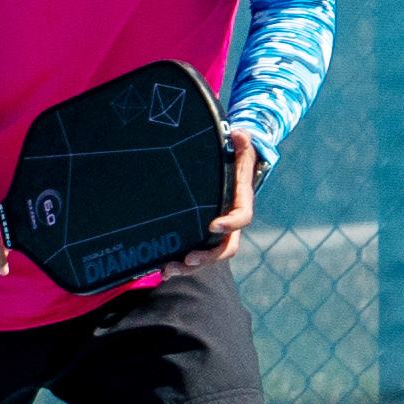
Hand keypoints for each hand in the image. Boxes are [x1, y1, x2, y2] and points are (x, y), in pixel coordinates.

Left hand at [172, 130, 260, 273]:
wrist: (230, 169)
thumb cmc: (234, 158)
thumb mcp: (240, 147)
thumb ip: (241, 141)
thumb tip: (238, 133)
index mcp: (239, 203)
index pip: (241, 218)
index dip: (230, 223)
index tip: (214, 225)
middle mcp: (229, 223)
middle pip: (224, 248)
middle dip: (207, 257)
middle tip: (187, 259)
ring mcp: (214, 232)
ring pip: (207, 256)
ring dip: (189, 267)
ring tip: (168, 270)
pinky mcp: (199, 235)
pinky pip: (193, 254)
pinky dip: (179, 264)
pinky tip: (162, 270)